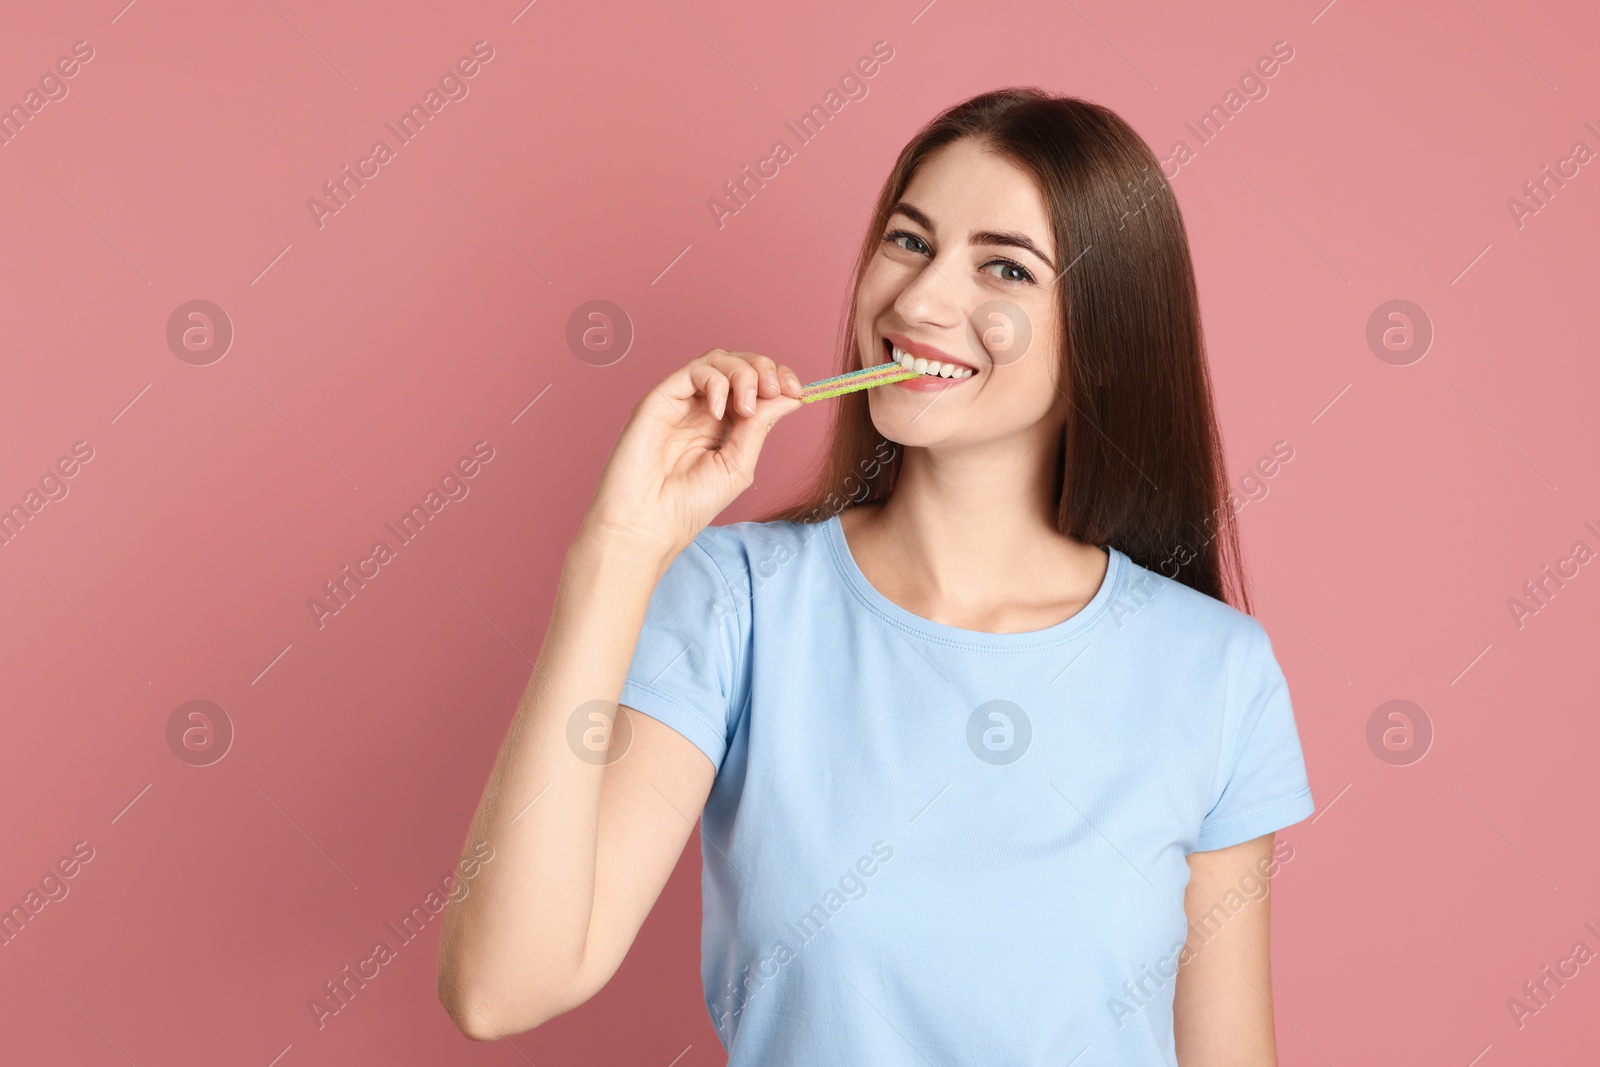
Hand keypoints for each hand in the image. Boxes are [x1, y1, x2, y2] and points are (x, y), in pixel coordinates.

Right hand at [581, 349, 804, 561]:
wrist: (649, 523)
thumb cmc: (688, 504)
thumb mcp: (738, 464)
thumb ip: (760, 427)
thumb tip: (790, 396)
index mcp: (726, 424)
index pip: (757, 384)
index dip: (779, 379)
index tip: (798, 392)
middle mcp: (704, 407)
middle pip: (740, 364)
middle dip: (766, 369)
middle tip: (776, 391)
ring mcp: (682, 401)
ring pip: (719, 359)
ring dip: (744, 373)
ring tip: (747, 406)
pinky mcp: (660, 398)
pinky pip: (694, 370)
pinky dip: (716, 383)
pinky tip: (719, 412)